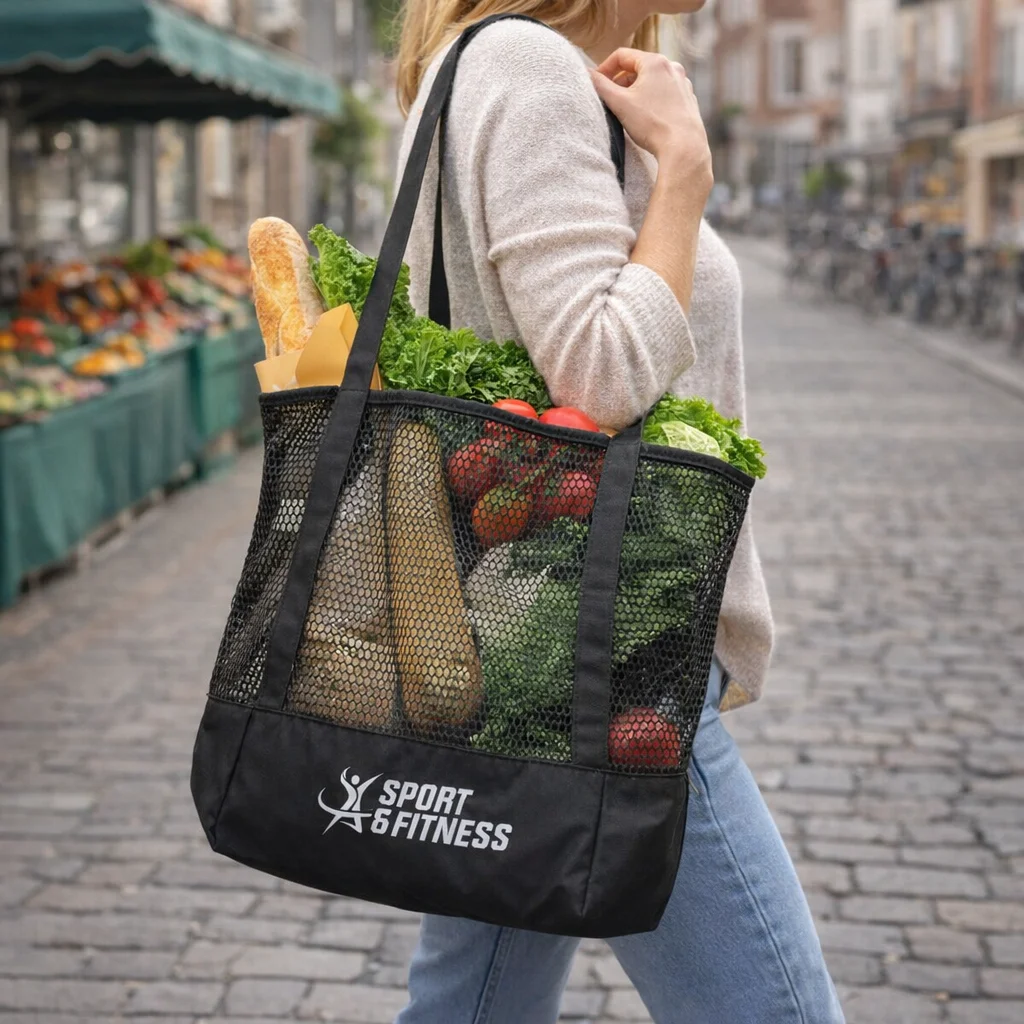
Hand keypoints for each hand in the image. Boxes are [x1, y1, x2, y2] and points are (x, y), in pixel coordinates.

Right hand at [589, 49, 711, 197]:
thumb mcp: (619, 103)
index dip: (605, 68)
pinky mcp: (688, 99)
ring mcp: (683, 83)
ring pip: (652, 81)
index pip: (622, 55)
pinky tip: (647, 118)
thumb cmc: (652, 124)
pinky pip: (665, 93)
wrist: (683, 147)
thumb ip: (600, 86)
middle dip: (621, 81)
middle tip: (610, 100)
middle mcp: (672, 67)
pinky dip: (652, 100)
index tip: (597, 84)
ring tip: (628, 110)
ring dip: (636, 91)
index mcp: (655, 62)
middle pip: (638, 67)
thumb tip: (586, 74)